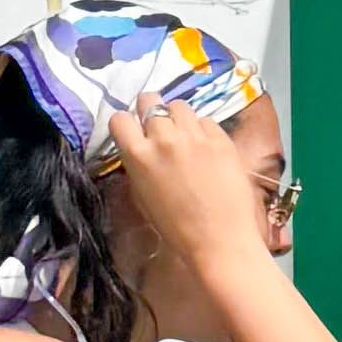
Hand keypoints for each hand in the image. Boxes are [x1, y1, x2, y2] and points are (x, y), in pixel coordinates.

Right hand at [102, 93, 274, 284]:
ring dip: (178, 117)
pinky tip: (207, 148)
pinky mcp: (221, 138)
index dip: (126, 124)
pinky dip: (203, 129)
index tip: (134, 132)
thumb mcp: (144, 195)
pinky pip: (205, 120)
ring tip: (185, 136)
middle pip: (149, 100)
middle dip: (151, 111)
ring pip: (178, 105)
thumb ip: (139, 164)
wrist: (220, 240)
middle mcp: (164, 138)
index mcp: (138, 155)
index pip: (120, 119)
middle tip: (160, 128)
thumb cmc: (177, 228)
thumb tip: (141, 147)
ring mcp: (194, 135)